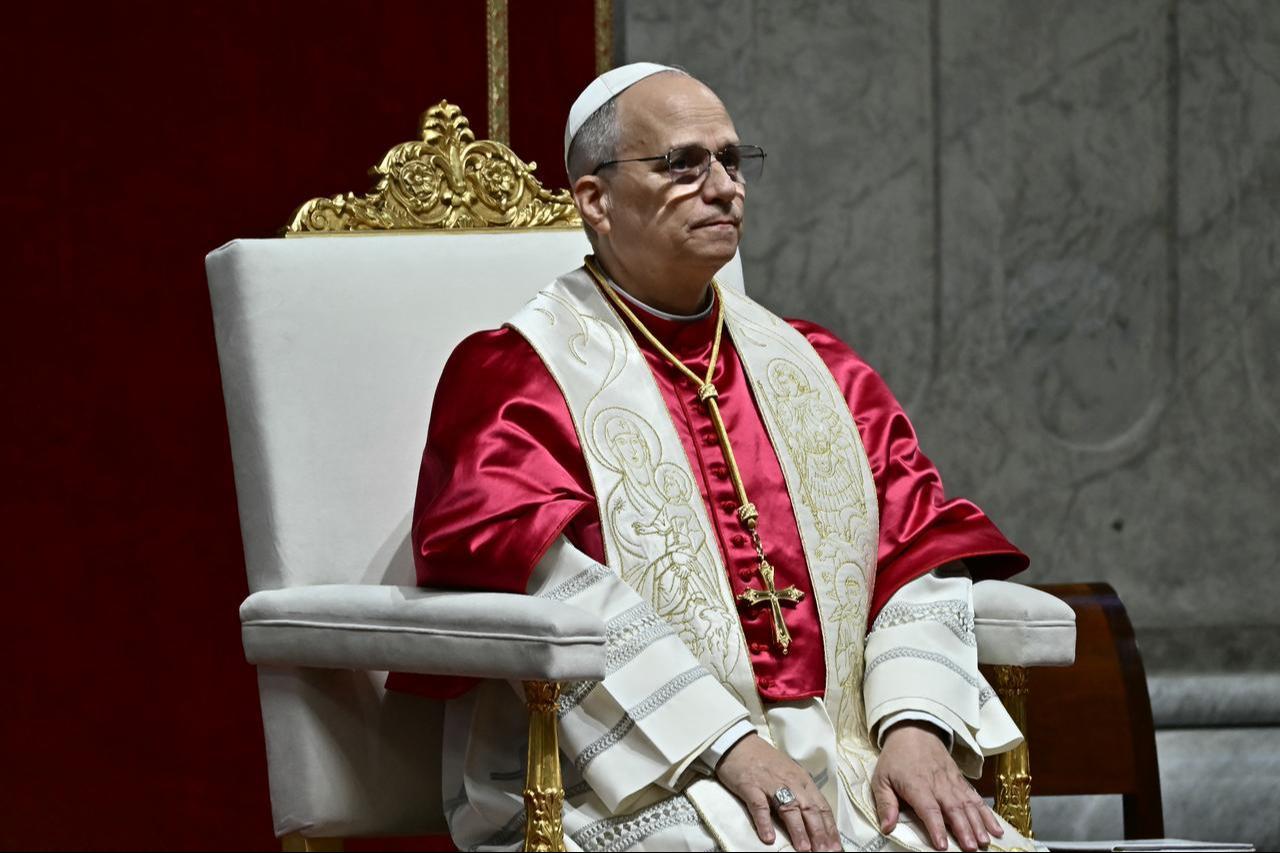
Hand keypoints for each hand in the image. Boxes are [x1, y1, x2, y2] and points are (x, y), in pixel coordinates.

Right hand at [715, 733, 839, 851]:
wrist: (738, 743)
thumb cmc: (765, 761)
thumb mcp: (789, 774)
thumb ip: (801, 794)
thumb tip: (814, 821)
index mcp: (802, 780)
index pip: (821, 806)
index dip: (830, 828)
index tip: (836, 848)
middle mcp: (791, 782)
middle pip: (809, 809)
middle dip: (819, 833)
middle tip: (826, 852)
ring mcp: (770, 784)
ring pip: (788, 809)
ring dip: (798, 830)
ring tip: (804, 849)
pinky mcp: (750, 787)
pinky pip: (759, 806)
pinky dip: (765, 822)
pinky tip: (769, 838)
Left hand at [871, 721, 1003, 850]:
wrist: (914, 730)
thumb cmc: (895, 758)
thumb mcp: (881, 778)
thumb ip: (885, 804)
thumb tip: (886, 827)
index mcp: (917, 785)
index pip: (928, 808)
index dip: (936, 827)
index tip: (942, 845)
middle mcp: (938, 784)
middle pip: (953, 809)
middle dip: (964, 830)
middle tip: (971, 848)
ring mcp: (952, 782)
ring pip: (968, 804)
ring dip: (978, 824)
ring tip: (985, 842)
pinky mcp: (961, 780)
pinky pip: (976, 798)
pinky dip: (987, 814)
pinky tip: (996, 828)